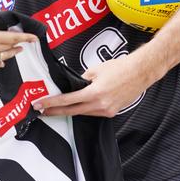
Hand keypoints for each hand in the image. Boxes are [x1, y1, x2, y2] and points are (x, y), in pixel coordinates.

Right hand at [0, 19, 37, 68]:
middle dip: (21, 44)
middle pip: (11, 47)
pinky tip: (2, 63)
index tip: (35, 38)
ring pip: (5, 56)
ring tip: (18, 50)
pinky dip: (0, 63)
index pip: (14, 37)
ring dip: (13, 53)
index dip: (26, 37)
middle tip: (28, 41)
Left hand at [33, 54, 150, 116]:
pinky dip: (84, 109)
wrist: (140, 72)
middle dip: (56, 111)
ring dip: (70, 110)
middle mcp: (100, 105)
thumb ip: (81, 80)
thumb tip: (72, 86)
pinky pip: (93, 112)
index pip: (67, 100)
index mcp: (94, 93)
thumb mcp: (95, 70)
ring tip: (56, 108)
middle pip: (72, 111)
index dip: (51, 103)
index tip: (39, 105)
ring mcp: (107, 110)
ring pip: (83, 112)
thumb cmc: (119, 67)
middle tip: (41, 111)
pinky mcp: (112, 112)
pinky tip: (76, 106)